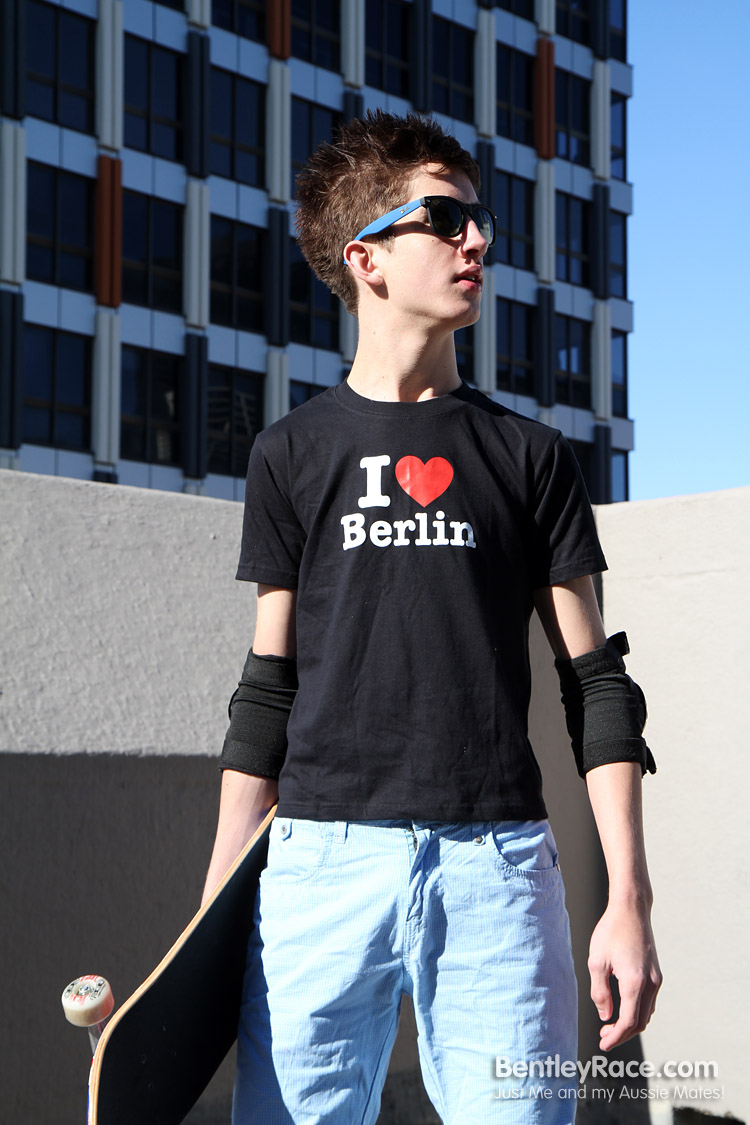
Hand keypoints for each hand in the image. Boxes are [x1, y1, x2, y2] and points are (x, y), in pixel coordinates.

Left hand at [588, 900, 661, 1050]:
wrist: (632, 909)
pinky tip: (622, 1009)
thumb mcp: (596, 962)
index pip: (628, 1022)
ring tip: (609, 1026)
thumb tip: (605, 1016)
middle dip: (622, 1034)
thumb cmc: (611, 931)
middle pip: (640, 1022)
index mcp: (635, 982)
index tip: (603, 1045)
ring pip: (647, 1013)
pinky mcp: (657, 974)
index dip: (616, 1037)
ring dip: (630, 1024)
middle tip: (603, 1037)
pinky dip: (637, 1012)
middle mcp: (651, 984)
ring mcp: (657, 979)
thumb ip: (600, 992)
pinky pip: (649, 1002)